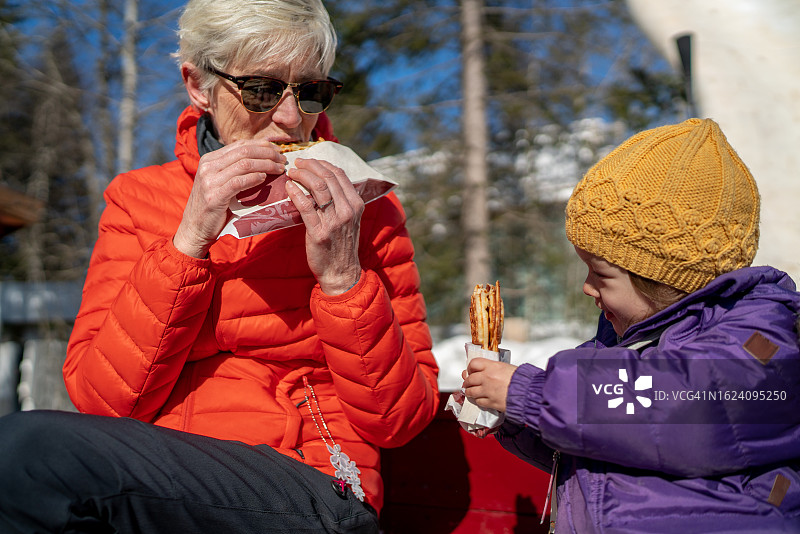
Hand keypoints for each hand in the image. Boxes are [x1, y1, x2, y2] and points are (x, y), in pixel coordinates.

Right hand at [173, 140, 285, 257]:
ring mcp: (209, 180)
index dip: (262, 145)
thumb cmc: (214, 206)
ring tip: (279, 169)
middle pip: (244, 151)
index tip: (278, 150)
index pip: (240, 144)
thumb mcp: (221, 182)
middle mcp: (208, 166)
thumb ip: (235, 170)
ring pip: (244, 164)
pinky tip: (264, 178)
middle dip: (268, 153)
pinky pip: (238, 182)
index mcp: (210, 159)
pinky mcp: (214, 196)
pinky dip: (254, 178)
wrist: (195, 229)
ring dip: (266, 165)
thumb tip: (263, 159)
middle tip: (283, 159)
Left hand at [285, 158, 363, 294]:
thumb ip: (341, 200)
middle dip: (310, 166)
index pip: (339, 174)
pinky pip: (305, 206)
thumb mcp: (349, 219)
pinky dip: (296, 193)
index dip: (322, 163)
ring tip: (291, 173)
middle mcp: (347, 210)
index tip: (309, 161)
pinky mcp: (319, 233)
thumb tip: (324, 180)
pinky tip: (288, 187)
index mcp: (356, 204)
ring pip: (318, 187)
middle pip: (328, 177)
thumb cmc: (341, 244)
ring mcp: (334, 221)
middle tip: (297, 163)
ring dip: (302, 175)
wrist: (341, 272)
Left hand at [462, 359, 517, 412]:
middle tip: (468, 383)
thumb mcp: (507, 367)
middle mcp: (487, 377)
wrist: (529, 392)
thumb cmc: (521, 379)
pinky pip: (478, 401)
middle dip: (467, 381)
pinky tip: (481, 399)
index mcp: (492, 366)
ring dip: (470, 392)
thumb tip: (483, 370)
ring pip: (471, 391)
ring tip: (471, 392)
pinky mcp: (491, 402)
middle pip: (469, 379)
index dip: (470, 367)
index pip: (473, 363)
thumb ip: (493, 368)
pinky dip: (478, 400)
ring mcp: (488, 390)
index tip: (470, 370)